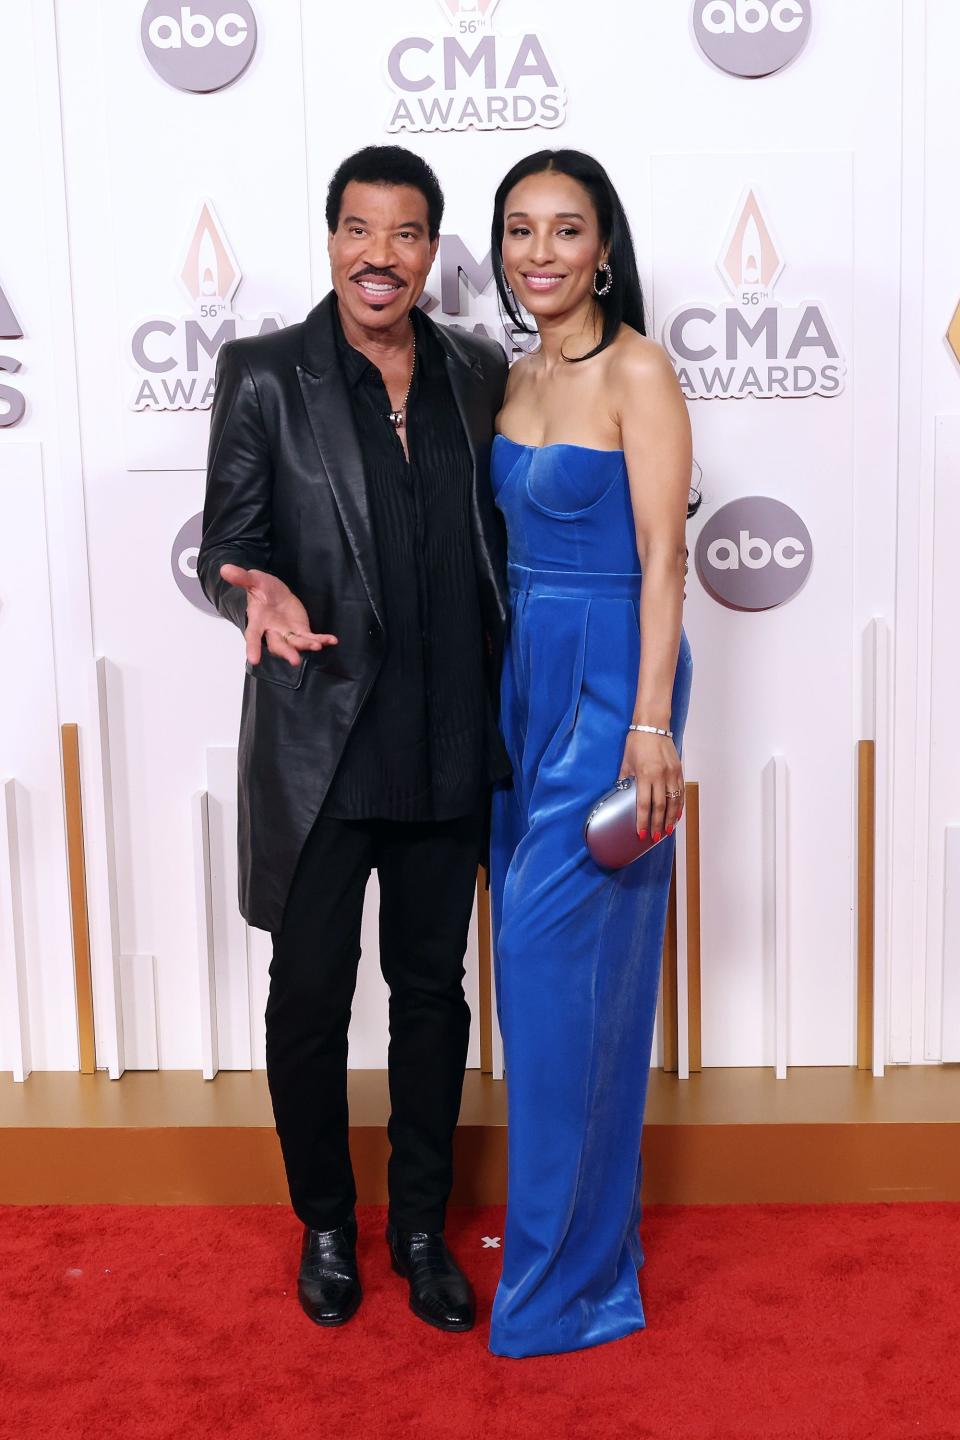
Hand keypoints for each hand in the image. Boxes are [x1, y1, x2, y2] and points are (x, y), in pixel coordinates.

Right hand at [219, 564, 337, 667]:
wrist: (274, 592)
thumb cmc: (262, 588)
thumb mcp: (253, 580)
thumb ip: (242, 578)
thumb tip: (224, 569)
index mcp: (257, 621)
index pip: (253, 636)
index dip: (252, 648)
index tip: (253, 661)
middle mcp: (272, 631)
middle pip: (277, 645)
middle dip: (286, 652)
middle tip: (294, 660)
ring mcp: (287, 633)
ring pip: (296, 643)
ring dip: (306, 645)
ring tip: (317, 646)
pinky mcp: (301, 631)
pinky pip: (311, 638)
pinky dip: (321, 640)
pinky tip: (332, 640)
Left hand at [618, 730, 683, 840]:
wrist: (653, 726)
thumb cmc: (637, 742)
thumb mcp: (626, 762)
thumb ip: (625, 779)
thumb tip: (621, 792)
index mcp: (645, 775)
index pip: (644, 804)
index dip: (643, 821)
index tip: (641, 833)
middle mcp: (660, 776)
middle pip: (660, 807)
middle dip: (657, 825)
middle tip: (654, 838)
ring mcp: (672, 774)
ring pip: (673, 802)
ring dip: (670, 819)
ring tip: (666, 832)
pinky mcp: (678, 771)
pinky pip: (680, 792)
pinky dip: (679, 806)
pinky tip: (676, 816)